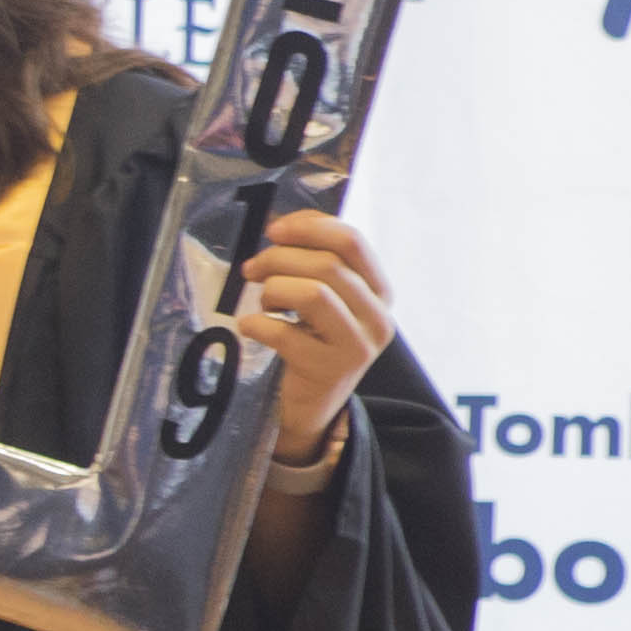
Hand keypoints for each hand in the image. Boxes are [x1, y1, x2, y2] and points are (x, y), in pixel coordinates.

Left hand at [240, 211, 396, 463]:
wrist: (313, 404)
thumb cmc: (312, 340)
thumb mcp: (324, 299)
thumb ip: (312, 262)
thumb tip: (281, 226)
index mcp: (379, 290)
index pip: (352, 241)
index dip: (309, 227)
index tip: (274, 230)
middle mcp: (378, 315)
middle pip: (327, 265)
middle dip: (278, 259)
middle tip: (252, 269)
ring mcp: (357, 345)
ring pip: (313, 293)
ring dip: (273, 289)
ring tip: (261, 302)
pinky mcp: (329, 370)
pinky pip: (285, 333)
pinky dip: (258, 324)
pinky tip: (251, 327)